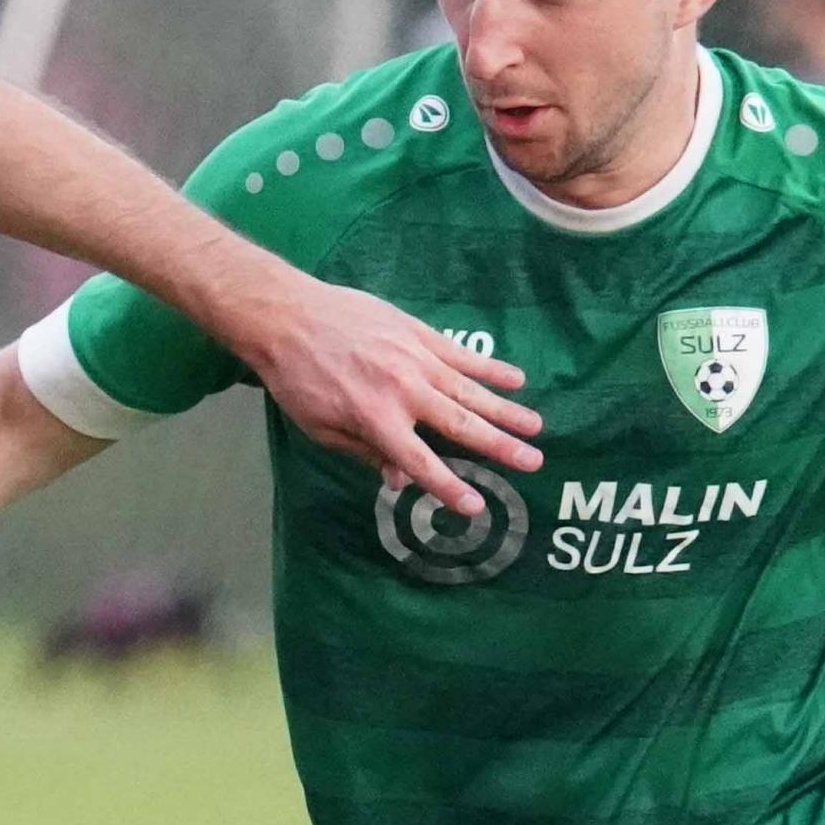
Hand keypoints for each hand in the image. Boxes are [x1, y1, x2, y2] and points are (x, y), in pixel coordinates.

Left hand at [231, 278, 542, 514]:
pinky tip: (516, 379)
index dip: (449, 487)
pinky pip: (462, 355)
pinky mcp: (417, 332)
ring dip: (506, 410)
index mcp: (377, 420)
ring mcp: (415, 358)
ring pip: (470, 390)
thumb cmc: (298, 380)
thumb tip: (402, 481)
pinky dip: (490, 369)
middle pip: (461, 425)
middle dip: (500, 446)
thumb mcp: (321, 429)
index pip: (422, 462)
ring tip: (536, 427)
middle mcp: (404, 391)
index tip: (476, 506)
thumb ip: (366, 453)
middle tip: (533, 462)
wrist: (288, 317)